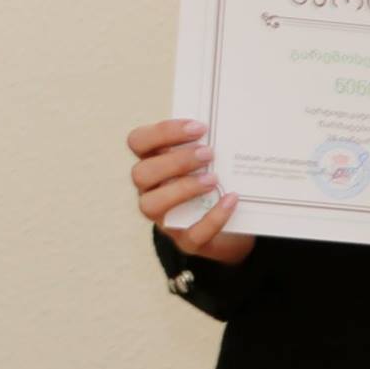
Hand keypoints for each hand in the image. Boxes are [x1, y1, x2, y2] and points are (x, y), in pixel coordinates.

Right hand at [127, 118, 253, 265]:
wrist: (232, 228)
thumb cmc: (213, 183)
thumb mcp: (204, 162)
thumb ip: (204, 145)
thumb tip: (226, 126)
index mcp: (151, 163)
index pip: (137, 141)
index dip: (163, 132)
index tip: (199, 128)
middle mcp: (150, 190)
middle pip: (141, 173)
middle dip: (175, 161)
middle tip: (208, 153)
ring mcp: (164, 219)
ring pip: (151, 204)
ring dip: (183, 188)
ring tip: (214, 178)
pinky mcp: (186, 241)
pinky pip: (193, 233)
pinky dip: (213, 216)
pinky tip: (231, 199)